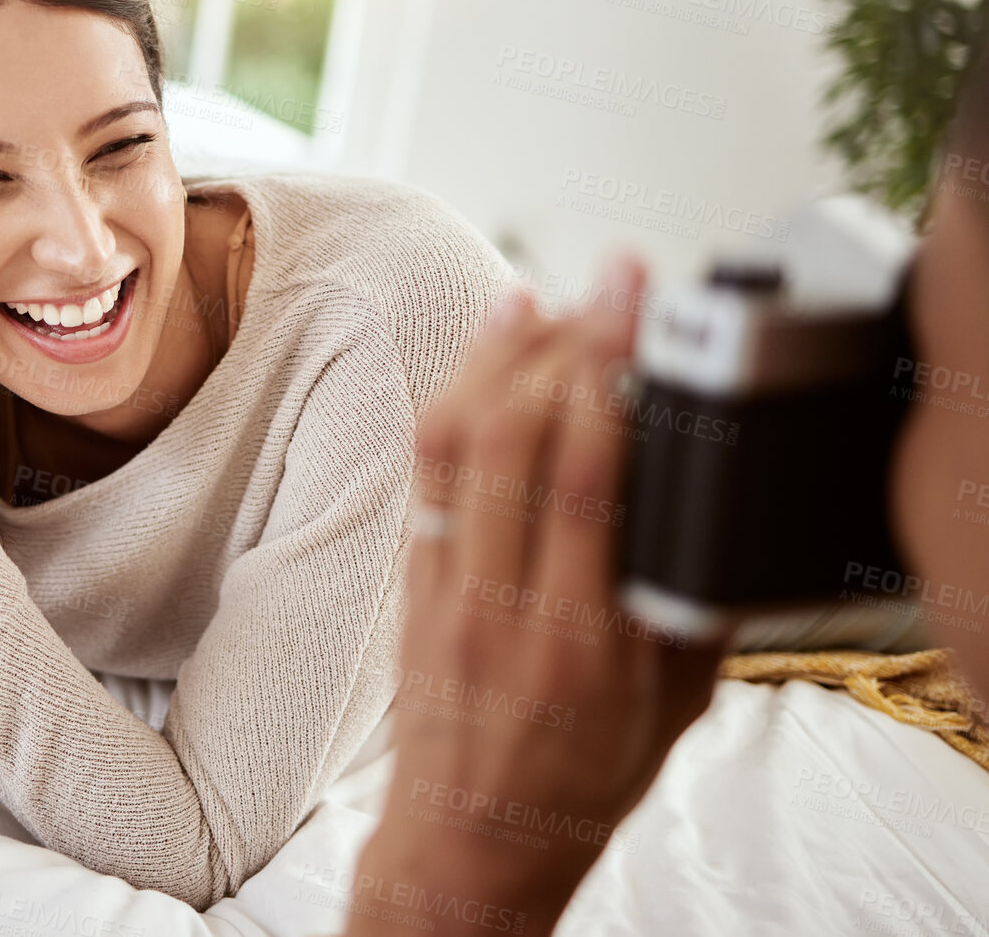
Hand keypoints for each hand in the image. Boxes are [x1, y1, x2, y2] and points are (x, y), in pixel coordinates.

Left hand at [348, 256, 730, 936]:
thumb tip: (708, 499)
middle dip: (564, 344)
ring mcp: (446, 587)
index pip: (585, 487)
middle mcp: (503, 605)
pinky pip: (426, 473)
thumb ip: (691, 608)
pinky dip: (455, 400)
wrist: (471, 838)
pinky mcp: (412, 578)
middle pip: (517, 444)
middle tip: (609, 284)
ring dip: (500, 357)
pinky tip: (487, 354)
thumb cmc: (577, 776)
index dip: (606, 385)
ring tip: (546, 299)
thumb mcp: (674, 708)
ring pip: (455, 447)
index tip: (636, 316)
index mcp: (580, 642)